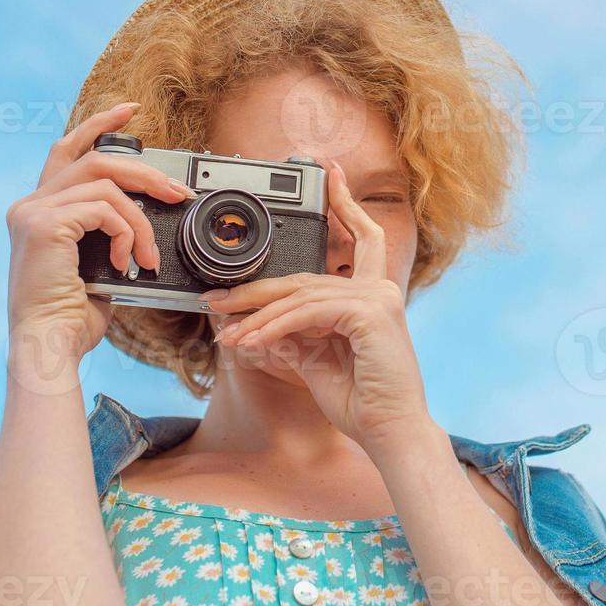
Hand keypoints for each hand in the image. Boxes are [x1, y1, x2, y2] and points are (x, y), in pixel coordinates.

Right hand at [5, 102, 193, 364]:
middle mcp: (29, 204)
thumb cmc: (71, 316)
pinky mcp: (46, 224)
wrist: (49, 347)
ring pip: (107, 186)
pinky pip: (105, 210)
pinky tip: (126, 264)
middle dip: (145, 173)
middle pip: (97, 161)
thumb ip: (107, 230)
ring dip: (141, 220)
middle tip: (178, 193)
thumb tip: (144, 214)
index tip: (129, 111)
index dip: (98, 125)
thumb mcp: (95, 262)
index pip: (68, 150)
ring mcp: (33, 211)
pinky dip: (127, 234)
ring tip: (148, 256)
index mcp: (39, 209)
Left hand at [200, 161, 433, 455]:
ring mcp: (378, 297)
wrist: (389, 434)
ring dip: (255, 316)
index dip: (345, 202)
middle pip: (305, 276)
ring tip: (224, 331)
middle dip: (256, 288)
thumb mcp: (318, 360)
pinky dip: (272, 327)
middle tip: (216, 299)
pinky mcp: (369, 312)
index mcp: (373, 294)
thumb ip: (295, 335)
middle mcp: (379, 288)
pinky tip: (248, 341)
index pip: (361, 237)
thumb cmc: (361, 401)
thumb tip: (258, 325)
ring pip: (300, 296)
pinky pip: (307, 313)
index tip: (330, 172)